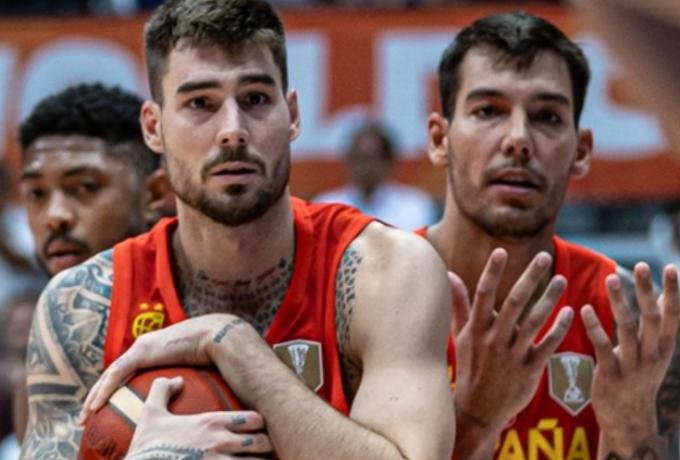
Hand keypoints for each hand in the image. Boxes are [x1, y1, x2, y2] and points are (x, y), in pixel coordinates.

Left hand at [80, 314, 248, 422]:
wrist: (216, 336)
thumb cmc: (212, 353)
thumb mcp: (195, 371)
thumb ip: (186, 382)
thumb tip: (196, 405)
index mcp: (154, 351)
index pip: (126, 373)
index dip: (113, 390)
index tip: (105, 408)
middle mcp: (143, 347)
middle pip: (113, 375)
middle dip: (97, 396)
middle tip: (87, 418)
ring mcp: (141, 348)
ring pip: (109, 376)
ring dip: (95, 396)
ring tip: (86, 417)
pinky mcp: (141, 351)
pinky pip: (117, 374)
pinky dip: (105, 390)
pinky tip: (95, 406)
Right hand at [124, 376, 271, 459]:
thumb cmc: (146, 447)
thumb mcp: (150, 414)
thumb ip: (162, 391)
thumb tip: (176, 379)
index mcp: (211, 423)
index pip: (254, 419)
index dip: (258, 425)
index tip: (256, 429)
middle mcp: (221, 442)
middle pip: (262, 443)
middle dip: (264, 447)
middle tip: (260, 451)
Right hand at [451, 249, 573, 458]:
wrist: (478, 409)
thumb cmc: (470, 367)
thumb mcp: (460, 335)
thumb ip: (459, 303)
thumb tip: (449, 274)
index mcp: (476, 329)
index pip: (483, 294)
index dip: (492, 272)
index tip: (500, 251)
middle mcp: (494, 339)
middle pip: (514, 302)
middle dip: (530, 278)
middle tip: (544, 256)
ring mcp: (512, 355)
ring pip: (534, 322)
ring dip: (549, 299)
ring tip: (561, 279)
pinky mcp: (529, 371)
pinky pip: (547, 346)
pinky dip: (559, 329)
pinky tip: (570, 312)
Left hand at [582, 263, 679, 457]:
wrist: (628, 419)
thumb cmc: (640, 377)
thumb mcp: (656, 352)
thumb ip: (658, 325)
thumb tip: (663, 293)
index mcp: (665, 348)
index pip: (672, 315)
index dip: (672, 292)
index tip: (668, 267)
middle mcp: (653, 355)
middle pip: (651, 318)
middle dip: (646, 291)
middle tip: (641, 266)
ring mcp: (633, 366)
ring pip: (627, 329)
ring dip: (619, 303)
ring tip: (610, 278)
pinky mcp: (610, 374)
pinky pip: (602, 347)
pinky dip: (595, 327)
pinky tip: (584, 309)